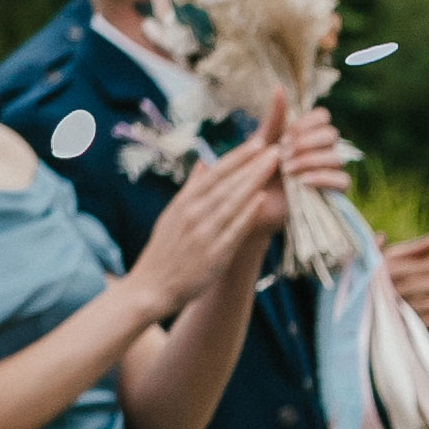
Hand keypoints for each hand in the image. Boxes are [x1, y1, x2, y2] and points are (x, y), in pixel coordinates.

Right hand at [133, 136, 287, 316]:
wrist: (151, 287)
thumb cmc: (164, 251)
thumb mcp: (172, 215)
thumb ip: (191, 189)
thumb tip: (203, 164)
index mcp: (184, 202)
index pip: (216, 173)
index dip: (238, 156)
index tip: (259, 141)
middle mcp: (193, 213)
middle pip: (227, 182)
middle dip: (252, 162)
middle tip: (277, 145)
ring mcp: (203, 233)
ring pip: (233, 200)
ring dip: (254, 180)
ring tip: (274, 164)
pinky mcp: (213, 254)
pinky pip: (233, 229)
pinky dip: (247, 212)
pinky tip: (261, 198)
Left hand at [262, 103, 348, 206]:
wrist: (253, 202)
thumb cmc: (257, 170)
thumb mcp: (263, 140)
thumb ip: (275, 116)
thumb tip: (279, 87)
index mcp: (307, 134)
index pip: (323, 117)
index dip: (307, 124)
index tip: (286, 135)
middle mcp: (321, 150)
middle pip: (331, 135)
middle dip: (307, 143)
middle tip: (284, 153)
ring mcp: (328, 172)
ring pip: (337, 157)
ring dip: (310, 160)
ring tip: (287, 170)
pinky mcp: (331, 194)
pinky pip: (342, 181)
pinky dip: (322, 178)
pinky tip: (302, 181)